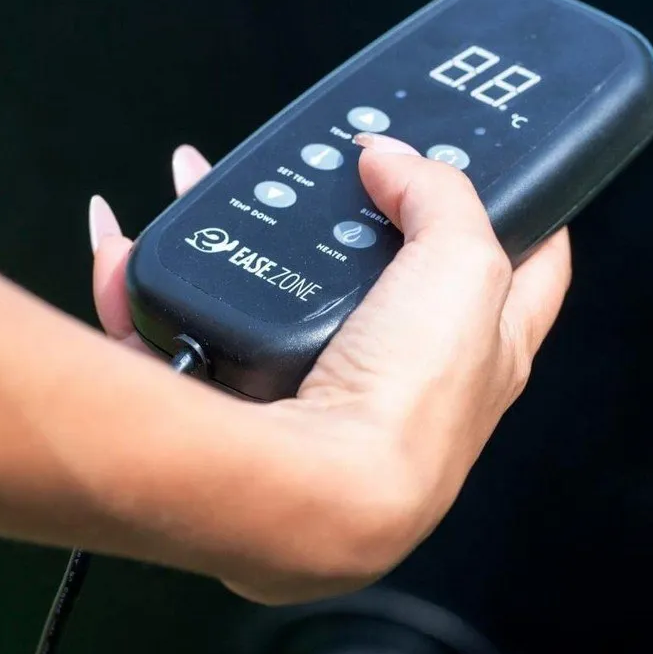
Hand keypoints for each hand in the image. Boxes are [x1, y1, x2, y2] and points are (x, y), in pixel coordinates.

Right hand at [90, 137, 570, 602]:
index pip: (527, 266)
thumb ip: (440, 193)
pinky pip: (193, 323)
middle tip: (322, 161)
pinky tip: (125, 251)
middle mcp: (405, 364)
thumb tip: (389, 157)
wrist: (311, 496)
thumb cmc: (407, 407)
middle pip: (376, 260)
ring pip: (274, 280)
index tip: (490, 162)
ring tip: (197, 178)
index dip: (518, 208)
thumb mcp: (463, 268)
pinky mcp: (248, 394)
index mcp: (481, 342)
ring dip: (235, 226)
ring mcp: (323, 378)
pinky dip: (157, 287)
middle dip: (343, 204)